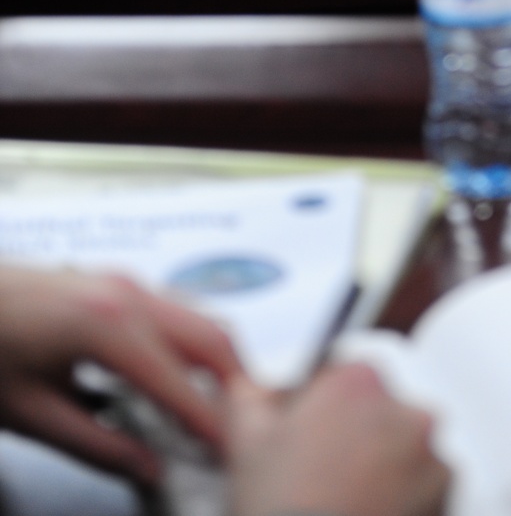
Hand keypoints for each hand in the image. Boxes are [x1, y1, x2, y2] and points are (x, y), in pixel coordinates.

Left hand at [0, 265, 240, 482]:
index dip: (211, 423)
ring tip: (218, 413)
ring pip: (200, 319)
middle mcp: (128, 295)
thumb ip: (95, 444)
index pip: (180, 382)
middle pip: (211, 336)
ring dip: (219, 364)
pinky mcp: (118, 285)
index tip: (231, 454)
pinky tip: (181, 383)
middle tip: (243, 432)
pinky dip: (195, 348)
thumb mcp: (30, 412)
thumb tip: (147, 466)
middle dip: (237, 385)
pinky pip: (176, 313)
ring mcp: (126, 283)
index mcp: (107, 326)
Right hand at [226, 362, 448, 515]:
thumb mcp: (247, 442)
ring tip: (347, 503)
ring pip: (404, 450)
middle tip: (325, 477)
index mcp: (359, 382)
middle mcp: (405, 409)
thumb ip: (249, 395)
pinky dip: (406, 500)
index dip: (323, 407)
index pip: (345, 376)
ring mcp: (432, 455)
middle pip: (379, 411)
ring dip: (383, 468)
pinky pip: (426, 488)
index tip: (309, 438)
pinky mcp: (446, 497)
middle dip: (356, 437)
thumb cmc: (281, 508)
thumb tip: (249, 385)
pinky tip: (369, 515)